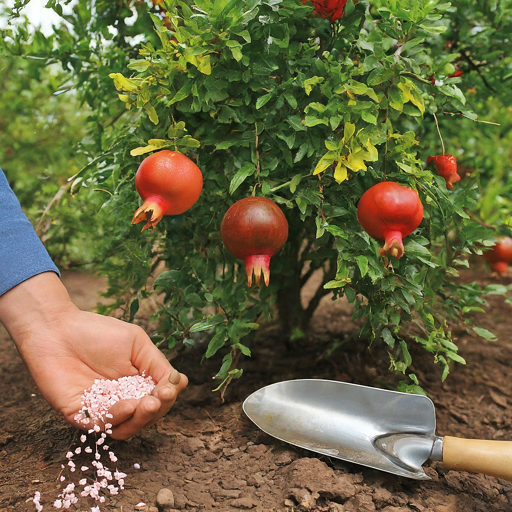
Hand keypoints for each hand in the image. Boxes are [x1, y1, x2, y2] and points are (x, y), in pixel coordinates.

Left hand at [0, 272, 187, 439]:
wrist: (57, 329)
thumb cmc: (97, 332)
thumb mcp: (137, 343)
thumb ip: (156, 364)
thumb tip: (177, 382)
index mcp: (137, 383)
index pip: (160, 397)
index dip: (169, 395)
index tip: (172, 386)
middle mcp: (122, 399)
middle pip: (147, 416)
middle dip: (158, 409)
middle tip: (161, 397)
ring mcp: (101, 409)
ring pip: (127, 427)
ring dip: (141, 418)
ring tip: (148, 403)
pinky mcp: (79, 414)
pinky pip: (102, 425)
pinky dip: (118, 417)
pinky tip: (128, 404)